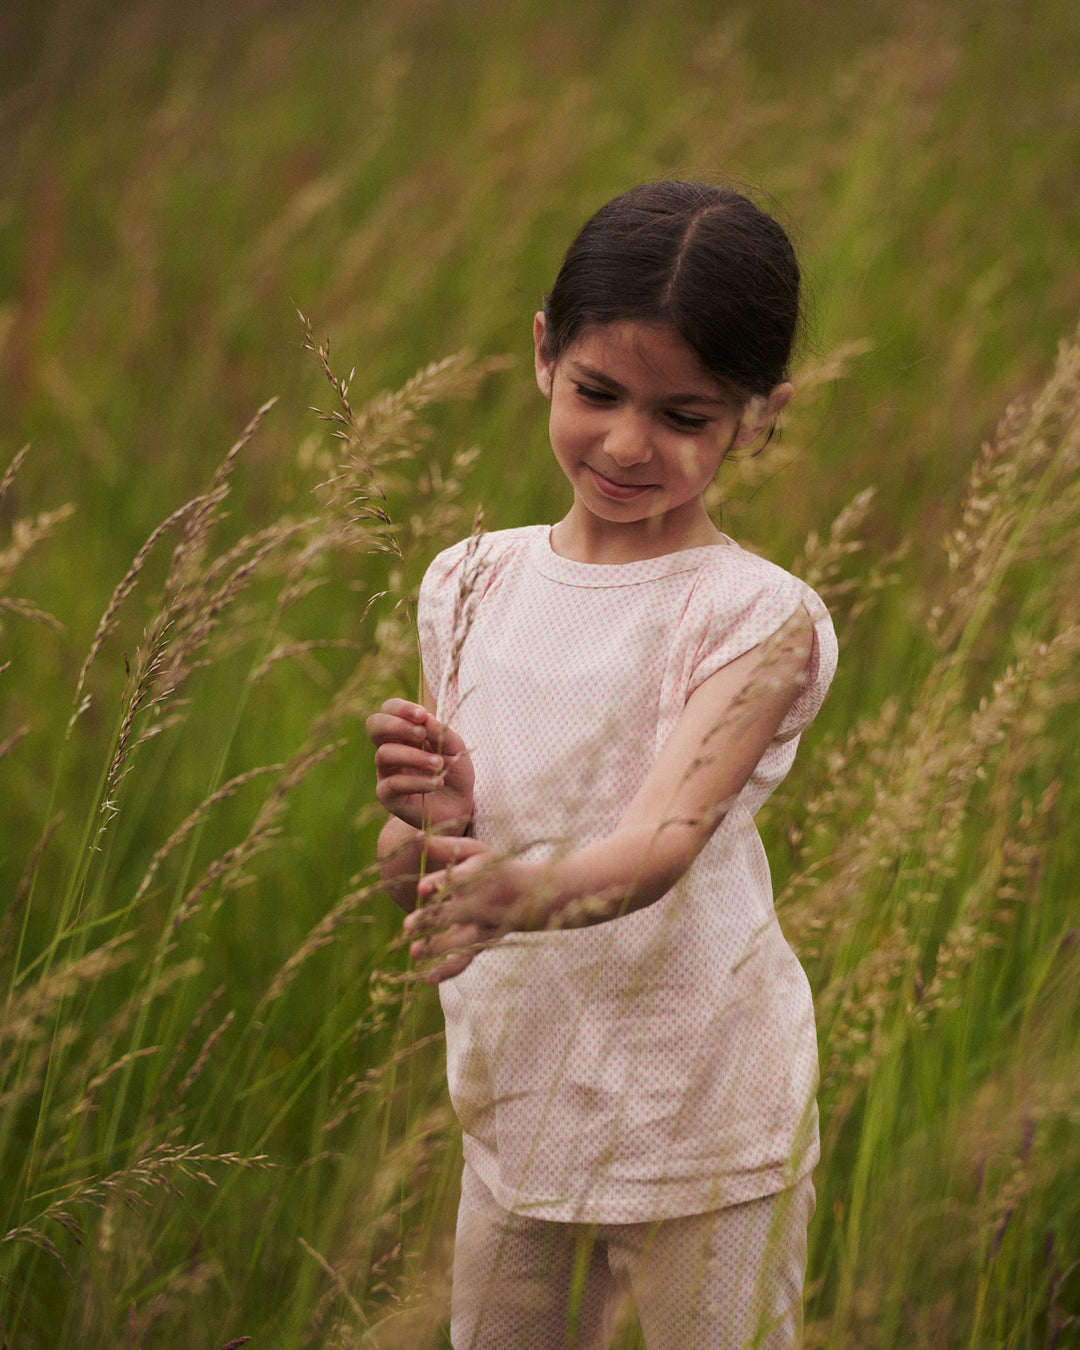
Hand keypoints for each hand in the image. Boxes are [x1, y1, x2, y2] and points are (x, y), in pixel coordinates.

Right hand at [366, 698, 474, 831]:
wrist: (458, 807)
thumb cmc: (454, 772)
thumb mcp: (456, 749)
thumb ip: (442, 732)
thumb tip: (426, 719)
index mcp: (404, 732)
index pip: (389, 710)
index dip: (400, 708)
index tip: (422, 715)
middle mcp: (391, 748)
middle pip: (374, 726)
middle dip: (396, 724)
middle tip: (421, 733)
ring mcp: (386, 772)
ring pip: (384, 754)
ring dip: (414, 756)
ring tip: (438, 764)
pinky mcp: (387, 796)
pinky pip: (394, 783)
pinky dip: (417, 782)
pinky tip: (436, 783)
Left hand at [404, 849, 540, 982]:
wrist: (534, 894)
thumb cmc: (496, 867)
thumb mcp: (475, 851)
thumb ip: (445, 847)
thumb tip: (415, 840)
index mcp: (480, 876)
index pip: (458, 880)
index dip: (440, 883)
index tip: (421, 888)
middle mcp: (483, 903)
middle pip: (455, 913)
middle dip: (432, 920)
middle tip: (408, 926)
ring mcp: (484, 926)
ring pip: (460, 940)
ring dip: (437, 947)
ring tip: (415, 952)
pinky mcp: (483, 943)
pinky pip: (466, 960)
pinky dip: (448, 970)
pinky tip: (428, 977)